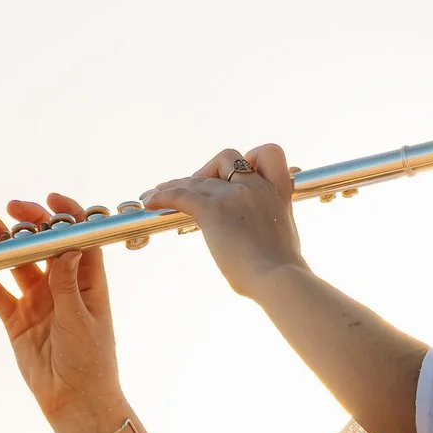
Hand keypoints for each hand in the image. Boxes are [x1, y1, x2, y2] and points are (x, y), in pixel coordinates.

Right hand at [0, 193, 124, 427]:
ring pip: (18, 264)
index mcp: (88, 283)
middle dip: (29, 225)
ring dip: (4, 246)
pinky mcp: (17, 320)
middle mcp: (63, 287)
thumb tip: (66, 245)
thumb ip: (68, 283)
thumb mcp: (81, 319)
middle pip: (44, 246)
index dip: (67, 216)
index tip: (51, 201)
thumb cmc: (90, 362)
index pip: (79, 239)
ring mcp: (38, 301)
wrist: (74, 402)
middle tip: (11, 210)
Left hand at [136, 145, 301, 302]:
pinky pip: (180, 194)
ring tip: (158, 194)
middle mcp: (255, 187)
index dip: (250, 158)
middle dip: (208, 169)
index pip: (266, 153)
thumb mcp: (281, 239)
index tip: (239, 174)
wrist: (279, 280)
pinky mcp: (213, 210)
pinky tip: (150, 202)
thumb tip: (251, 242)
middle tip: (196, 188)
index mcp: (276, 193)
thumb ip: (265, 227)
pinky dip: (162, 196)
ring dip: (176, 184)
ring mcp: (234, 196)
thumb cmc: (282, 274)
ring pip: (198, 179)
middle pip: (226, 157)